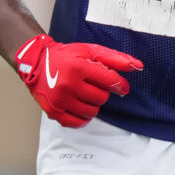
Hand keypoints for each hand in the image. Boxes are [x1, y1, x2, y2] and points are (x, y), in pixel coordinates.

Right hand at [14, 34, 142, 127]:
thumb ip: (115, 58)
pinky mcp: (54, 112)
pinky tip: (80, 106)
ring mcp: (60, 100)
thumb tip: (138, 66)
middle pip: (101, 98)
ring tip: (85, 94)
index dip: (119, 85)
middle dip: (102, 92)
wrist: (37, 63)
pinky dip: (83, 117)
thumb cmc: (67, 56)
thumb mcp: (91, 51)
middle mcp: (69, 84)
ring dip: (93, 104)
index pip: (109, 80)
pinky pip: (78, 123)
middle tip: (93, 85)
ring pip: (92, 112)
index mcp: (79, 66)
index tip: (121, 86)